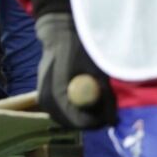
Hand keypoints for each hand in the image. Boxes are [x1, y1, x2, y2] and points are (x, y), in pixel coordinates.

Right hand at [31, 0, 115, 129]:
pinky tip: (84, 94)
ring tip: (96, 99)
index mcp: (56, 92)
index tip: (111, 117)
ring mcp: (42, 98)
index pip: (76, 120)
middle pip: (70, 122)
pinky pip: (61, 110)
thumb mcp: (95, 71)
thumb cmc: (79, 48)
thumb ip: (104, 96)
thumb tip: (114, 120)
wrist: (60, 33)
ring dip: (82, 114)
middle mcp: (45, 100)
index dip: (96, 122)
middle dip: (90, 120)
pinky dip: (74, 107)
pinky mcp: (44, 95)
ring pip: (65, 118)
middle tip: (106, 110)